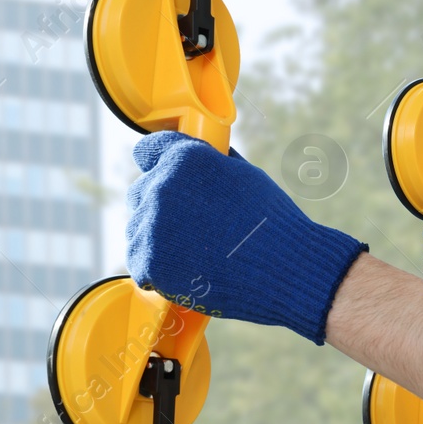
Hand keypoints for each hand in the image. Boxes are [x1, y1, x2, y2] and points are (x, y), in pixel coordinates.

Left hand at [125, 131, 366, 343]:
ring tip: (195, 254)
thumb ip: (210, 162)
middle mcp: (161, 185)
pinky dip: (158, 271)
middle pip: (140, 193)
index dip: (159, 165)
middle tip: (191, 229)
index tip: (168, 182)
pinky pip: (140, 264)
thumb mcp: (244, 174)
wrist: (285, 268)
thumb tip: (201, 156)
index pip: (148, 151)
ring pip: (138, 229)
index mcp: (184, 158)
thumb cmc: (271, 222)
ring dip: (158, 240)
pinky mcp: (148, 262)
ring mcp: (151, 225)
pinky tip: (187, 271)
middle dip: (161, 207)